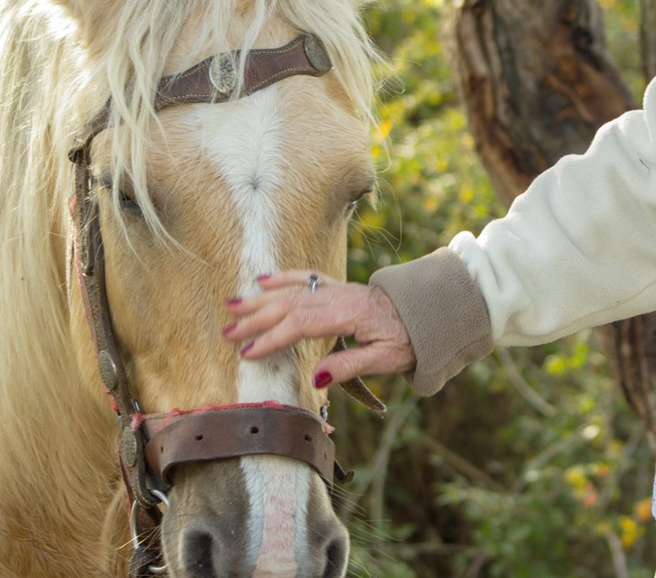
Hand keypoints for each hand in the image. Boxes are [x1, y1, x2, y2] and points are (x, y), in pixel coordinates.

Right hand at [222, 270, 415, 386]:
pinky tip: (262, 281)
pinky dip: (283, 277)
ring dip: (261, 299)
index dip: (272, 339)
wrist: (427, 313)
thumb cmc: (408, 339)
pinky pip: (306, 277)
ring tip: (232, 307)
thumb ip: (349, 366)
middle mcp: (338, 296)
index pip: (301, 325)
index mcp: (348, 315)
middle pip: (289, 305)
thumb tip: (315, 378)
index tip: (248, 352)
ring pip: (292, 290)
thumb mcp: (385, 360)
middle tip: (227, 335)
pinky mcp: (337, 286)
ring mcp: (337, 288)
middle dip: (256, 320)